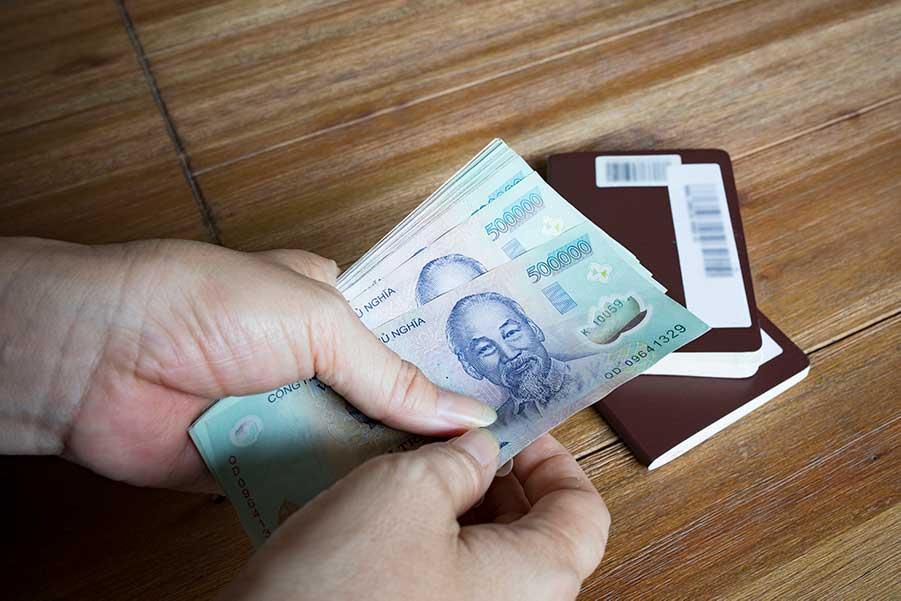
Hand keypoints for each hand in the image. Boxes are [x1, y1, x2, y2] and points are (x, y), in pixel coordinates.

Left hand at [0, 237, 495, 489]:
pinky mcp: (257, 462)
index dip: (454, 363)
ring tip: (454, 487)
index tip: (504, 391)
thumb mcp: (316, 321)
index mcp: (332, 308)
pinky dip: (338, 496)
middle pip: (386, 399)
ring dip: (385, 464)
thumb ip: (392, 373)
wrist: (100, 358)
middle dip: (427, 423)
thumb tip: (465, 413)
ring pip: (354, 447)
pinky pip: (313, 485)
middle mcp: (313, 362)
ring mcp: (286, 414)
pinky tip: (384, 509)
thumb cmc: (201, 303)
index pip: (408, 338)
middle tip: (491, 452)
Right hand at [220, 431, 609, 600]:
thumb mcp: (408, 490)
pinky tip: (384, 505)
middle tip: (453, 438)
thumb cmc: (344, 587)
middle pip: (535, 530)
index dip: (555, 459)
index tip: (517, 428)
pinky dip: (428, 533)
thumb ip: (461, 458)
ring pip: (485, 551)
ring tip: (411, 464)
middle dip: (497, 475)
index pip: (585, 511)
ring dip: (456, 500)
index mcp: (535, 580)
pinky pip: (446, 573)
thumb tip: (481, 448)